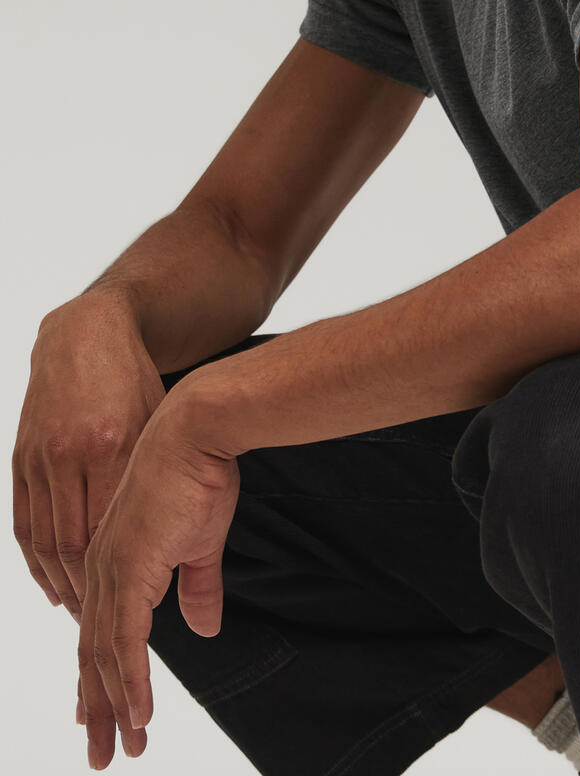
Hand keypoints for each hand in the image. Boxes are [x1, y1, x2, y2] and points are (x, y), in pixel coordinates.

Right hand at [13, 295, 168, 626]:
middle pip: (72, 544)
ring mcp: (40, 455)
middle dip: (88, 594)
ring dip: (61, 584)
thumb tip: (177, 542)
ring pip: (44, 538)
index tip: (136, 611)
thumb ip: (160, 478)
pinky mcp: (21, 455)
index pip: (109, 529)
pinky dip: (35, 559)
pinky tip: (53, 584)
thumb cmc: (135, 379)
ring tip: (84, 616)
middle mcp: (70, 453)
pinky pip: (23, 520)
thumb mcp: (159, 424)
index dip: (120, 575)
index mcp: (112, 444)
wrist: (87, 332)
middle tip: (108, 628)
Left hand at [77, 384, 239, 769]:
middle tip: (102, 753)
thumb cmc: (201, 473)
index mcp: (115, 560)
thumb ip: (198, 587)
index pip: (100, 632)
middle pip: (92, 654)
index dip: (98, 678)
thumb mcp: (202, 543)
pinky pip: (125, 642)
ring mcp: (111, 572)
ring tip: (122, 748)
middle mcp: (102, 570)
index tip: (98, 715)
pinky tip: (137, 713)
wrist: (198, 432)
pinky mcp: (129, 571)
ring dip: (113, 707)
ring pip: (104, 657)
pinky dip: (129, 683)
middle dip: (97, 708)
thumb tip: (205, 627)